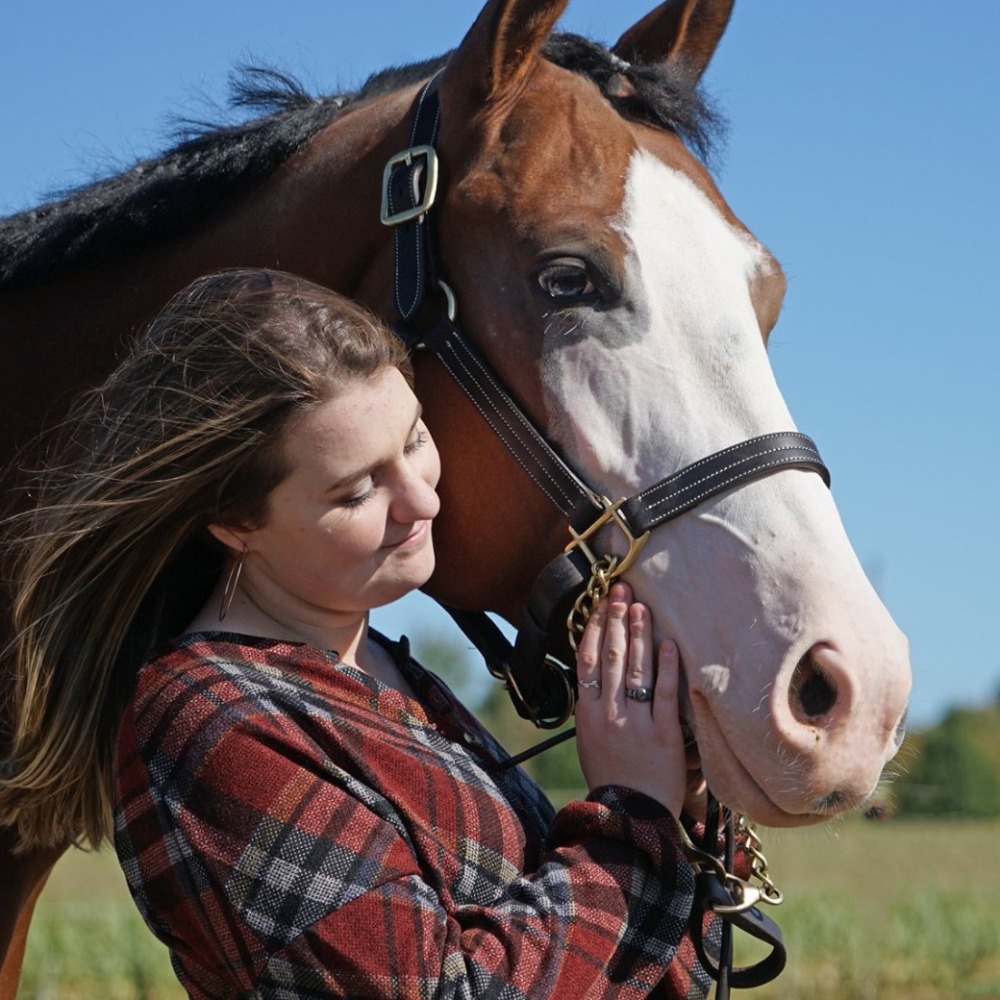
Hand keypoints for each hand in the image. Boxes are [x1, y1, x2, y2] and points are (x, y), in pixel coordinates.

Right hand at [574, 582, 688, 817]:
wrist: (629, 818)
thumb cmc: (611, 779)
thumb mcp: (590, 741)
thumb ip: (595, 709)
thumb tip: (600, 675)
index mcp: (587, 714)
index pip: (588, 660)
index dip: (595, 628)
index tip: (601, 604)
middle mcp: (608, 713)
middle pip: (611, 656)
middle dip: (617, 619)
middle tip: (623, 591)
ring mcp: (635, 722)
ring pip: (635, 668)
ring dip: (639, 633)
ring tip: (643, 607)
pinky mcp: (663, 734)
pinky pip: (663, 693)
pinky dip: (666, 666)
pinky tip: (669, 643)